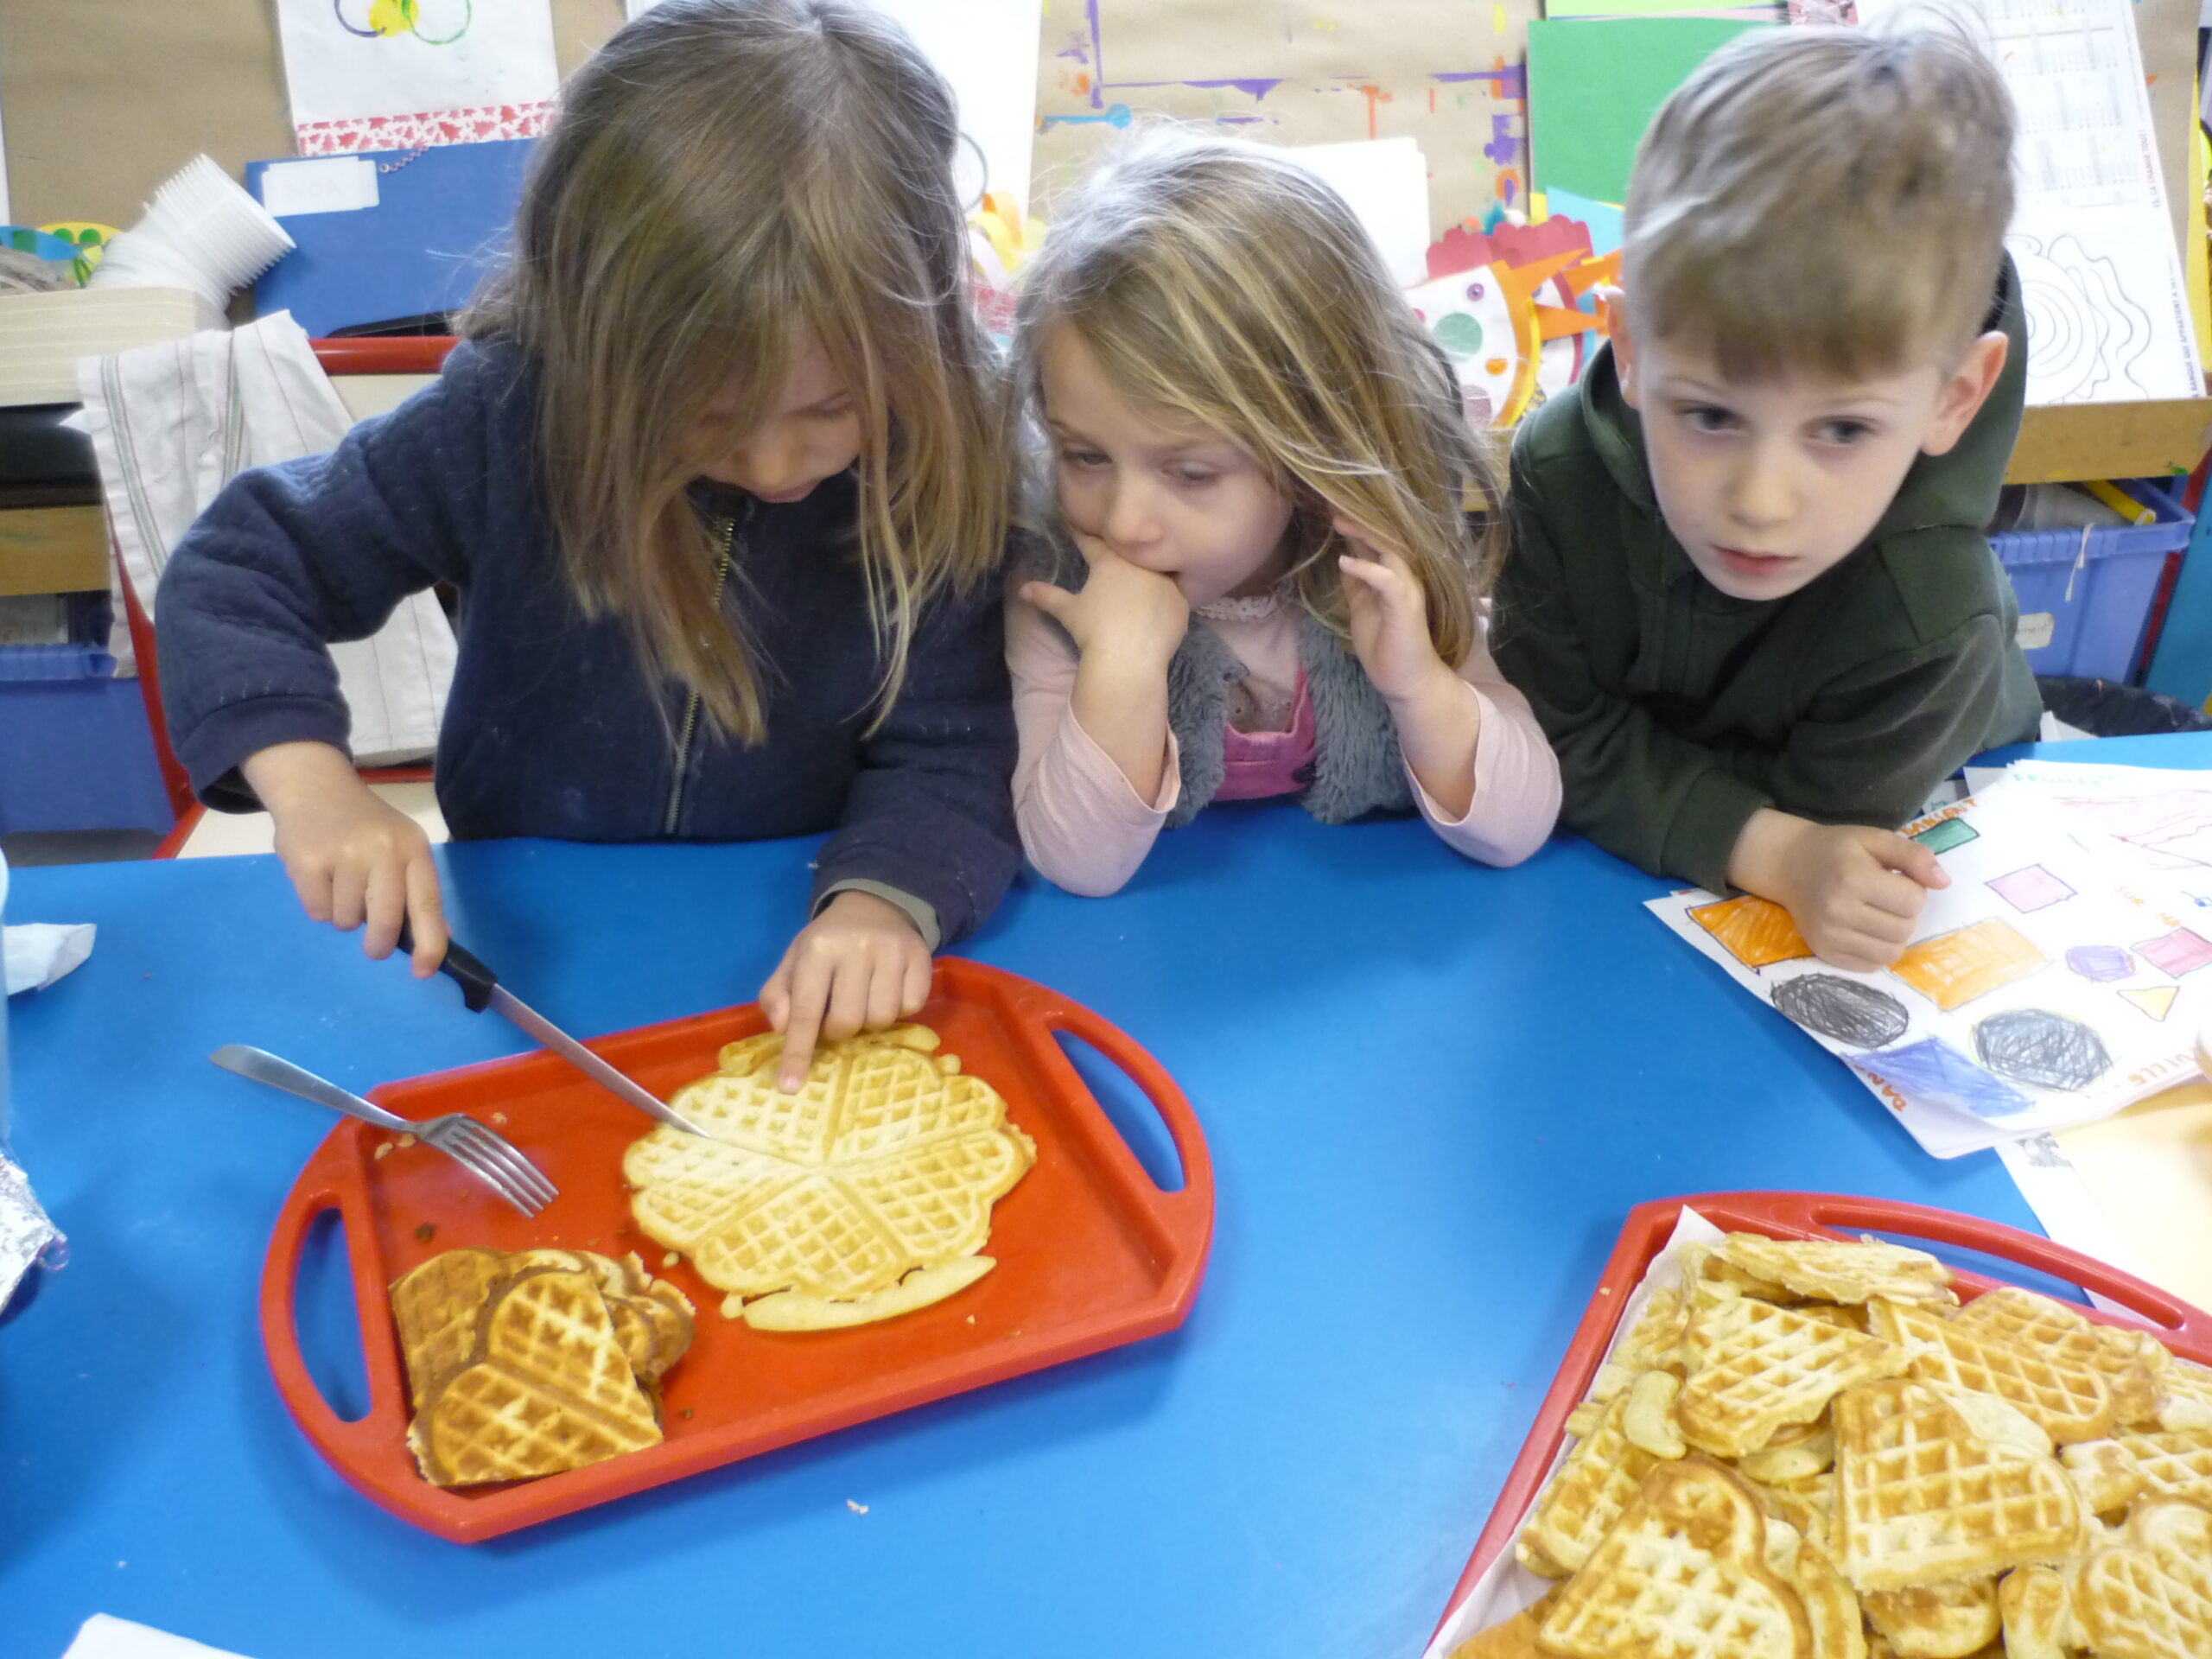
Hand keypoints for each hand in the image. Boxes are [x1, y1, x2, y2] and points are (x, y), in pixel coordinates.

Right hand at [243, 740, 447, 975]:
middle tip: (374, 946)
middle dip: (379, 945)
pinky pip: (317, 912)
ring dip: (344, 915)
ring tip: (340, 883)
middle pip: (385, 921)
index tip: (423, 971)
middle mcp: (382, 850)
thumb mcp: (400, 847)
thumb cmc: (364, 827)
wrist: (314, 788)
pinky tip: (319, 878)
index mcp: (412, 849)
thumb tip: (437, 937)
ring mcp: (344, 854)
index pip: (427, 903)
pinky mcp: (307, 861)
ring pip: (347, 921)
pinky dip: (319, 906)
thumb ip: (417, 890)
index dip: (429, 943)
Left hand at [759, 890, 932, 1091]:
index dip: (798, 1051)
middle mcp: (856, 948)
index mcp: (818, 950)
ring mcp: (893, 951)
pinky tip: (888, 990)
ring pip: (883, 1018)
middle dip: (839, 1031)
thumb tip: (783, 1028)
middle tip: (837, 1015)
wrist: (873, 906)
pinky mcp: (921, 956)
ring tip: (864, 1000)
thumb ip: (777, 994)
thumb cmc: (827, 943)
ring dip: (871, 1021)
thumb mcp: (793, 961)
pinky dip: (899, 1009)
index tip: (791, 1087)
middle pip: (848, 1021)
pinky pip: (912, 1007)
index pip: (807, 1010)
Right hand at [1017, 529, 1188, 676]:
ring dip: (1146, 573)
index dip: (1082, 535)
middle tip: (1113, 552)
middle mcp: (1141, 565)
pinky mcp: (1181, 603)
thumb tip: (1022, 590)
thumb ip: (1047, 596)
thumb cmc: (1094, 632)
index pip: (1092, 543)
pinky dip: (1164, 598)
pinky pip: (1172, 594)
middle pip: (1128, 553)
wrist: (1129, 660)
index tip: (1076, 527)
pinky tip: (1158, 605)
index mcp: (1111, 562)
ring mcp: (1165, 583)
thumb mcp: (1069, 612)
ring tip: (1140, 579)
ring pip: (1155, 570)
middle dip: (1119, 552)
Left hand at [1338, 522, 1454, 706]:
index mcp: (1394, 576)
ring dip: (1364, 536)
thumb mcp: (1364, 609)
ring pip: (1390, 551)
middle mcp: (1405, 577)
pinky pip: (1387, 580)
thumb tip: (1344, 560)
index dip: (1356, 524)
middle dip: (1360, 520)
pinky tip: (1344, 562)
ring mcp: (1408, 589)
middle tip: (1333, 503)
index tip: (1332, 507)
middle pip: (1385, 538)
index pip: (1376, 542)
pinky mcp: (1406, 606)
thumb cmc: (1388, 648)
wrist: (1407, 682)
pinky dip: (1366, 569)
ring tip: (1339, 522)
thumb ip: (1357, 585)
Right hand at [1728, 808, 1949, 971]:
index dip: (1913, 889)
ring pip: (1890, 952)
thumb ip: (1913, 856)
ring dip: (1894, 935)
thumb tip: (1944, 883)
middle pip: (1904, 929)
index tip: (1894, 879)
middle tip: (1886, 898)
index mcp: (1854, 878)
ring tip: (1879, 916)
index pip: (1913, 901)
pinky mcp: (1824, 952)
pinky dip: (1876, 951)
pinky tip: (1866, 931)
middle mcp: (1839, 911)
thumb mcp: (1876, 839)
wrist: (1788, 864)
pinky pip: (1870, 966)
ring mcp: (1829, 936)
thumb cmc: (1837, 849)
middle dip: (1905, 913)